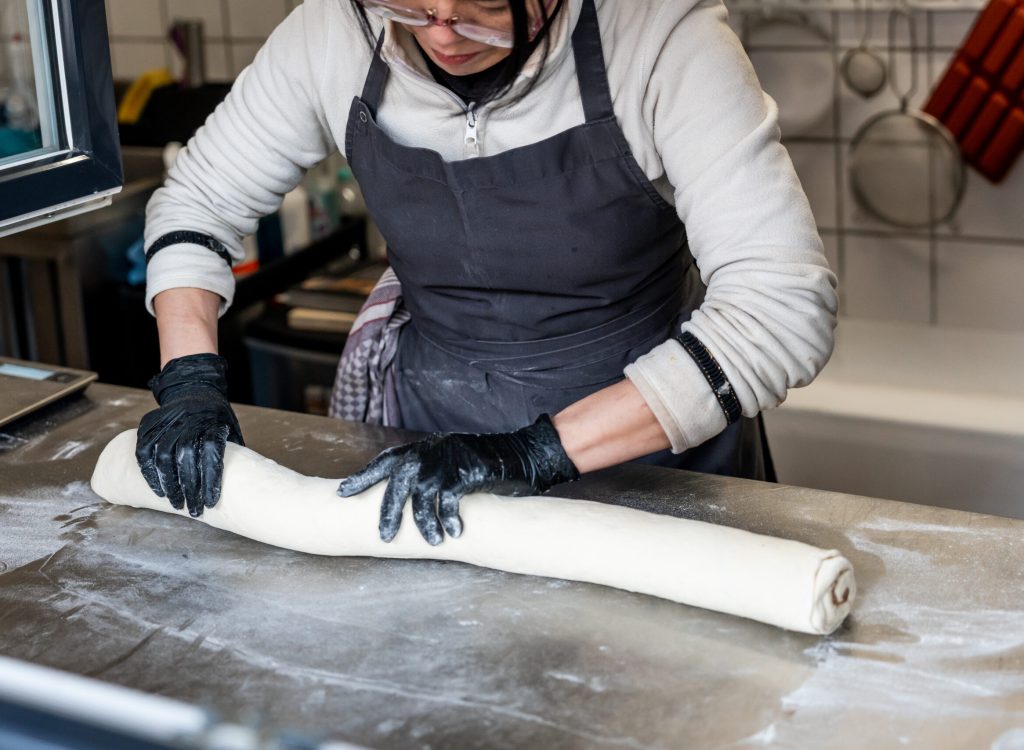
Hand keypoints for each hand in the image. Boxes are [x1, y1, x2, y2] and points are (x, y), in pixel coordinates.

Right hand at [135, 353, 243, 516]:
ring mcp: (167, 420)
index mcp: (214, 422)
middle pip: (186, 457)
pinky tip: (158, 489)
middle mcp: (189, 419)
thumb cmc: (217, 418)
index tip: (211, 502)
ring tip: (176, 503)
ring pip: (163, 455)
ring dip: (169, 484)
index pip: (212, 452)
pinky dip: (149, 472)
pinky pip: (144, 450)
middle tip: (193, 509)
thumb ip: (232, 453)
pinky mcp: (149, 423)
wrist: (195, 389)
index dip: (211, 479)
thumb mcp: (231, 429)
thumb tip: (242, 489)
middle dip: (189, 488)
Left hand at [338, 415, 579, 544]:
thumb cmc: (480, 463)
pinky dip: (450, 518)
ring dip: (424, 523)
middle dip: (388, 512)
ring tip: (430, 541)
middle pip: (397, 484)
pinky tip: (455, 532)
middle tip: (384, 537)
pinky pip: (450, 499)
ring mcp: (446, 461)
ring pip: (422, 496)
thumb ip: (425, 474)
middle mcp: (428, 453)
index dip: (362, 478)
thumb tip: (402, 499)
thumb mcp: (446, 462)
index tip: (341, 493)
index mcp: (419, 450)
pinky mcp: (466, 471)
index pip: (383, 464)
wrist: (519, 453)